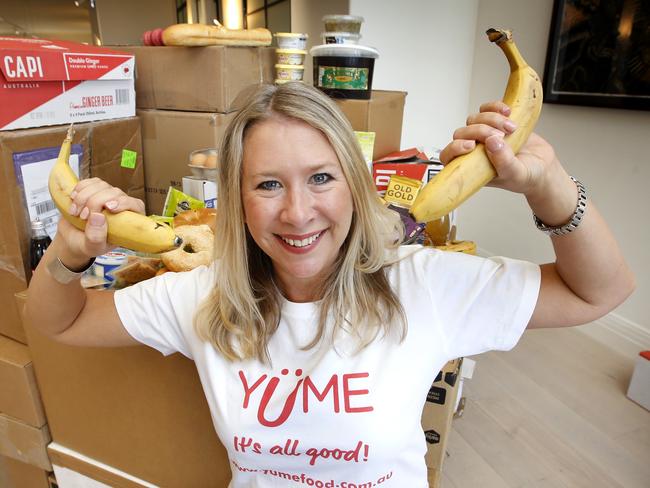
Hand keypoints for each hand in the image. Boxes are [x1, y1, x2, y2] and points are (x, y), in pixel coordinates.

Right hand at [56, 178, 144, 263]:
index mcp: (128, 222)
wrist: (71, 239)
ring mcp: (107, 196)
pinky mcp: (95, 190)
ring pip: (101, 185)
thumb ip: (96, 237)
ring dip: (84, 196)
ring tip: (75, 212)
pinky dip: (80, 188)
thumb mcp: (91, 248)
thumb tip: (98, 216)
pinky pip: (90, 181)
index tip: (109, 207)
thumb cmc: (85, 245)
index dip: (124, 202)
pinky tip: (73, 199)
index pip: (135, 205)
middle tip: (83, 216)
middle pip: (115, 193)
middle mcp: (120, 206)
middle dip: (95, 202)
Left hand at [439, 101, 558, 196]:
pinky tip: (508, 112)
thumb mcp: (516, 174)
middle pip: (462, 133)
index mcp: (471, 167)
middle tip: (501, 136)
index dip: (454, 148)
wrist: (544, 166)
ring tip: (511, 128)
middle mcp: (475, 150)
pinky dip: (496, 106)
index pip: (448, 156)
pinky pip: (487, 108)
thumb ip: (503, 162)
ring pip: (474, 119)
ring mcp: (484, 135)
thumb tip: (491, 142)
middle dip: (480, 131)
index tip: (471, 146)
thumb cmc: (526, 177)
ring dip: (491, 119)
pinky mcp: (496, 122)